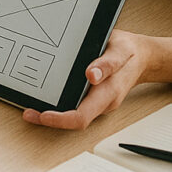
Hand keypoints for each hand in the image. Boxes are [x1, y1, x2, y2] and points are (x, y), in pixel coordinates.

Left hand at [22, 31, 171, 129]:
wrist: (142, 56)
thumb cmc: (129, 52)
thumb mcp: (120, 50)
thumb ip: (107, 63)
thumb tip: (92, 75)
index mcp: (108, 93)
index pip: (82, 115)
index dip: (61, 119)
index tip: (43, 115)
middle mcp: (102, 102)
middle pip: (75, 120)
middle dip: (51, 120)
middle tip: (28, 113)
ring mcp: (98, 101)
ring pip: (75, 114)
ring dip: (53, 115)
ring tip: (32, 107)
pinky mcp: (94, 97)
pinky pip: (77, 106)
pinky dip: (60, 105)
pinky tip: (46, 98)